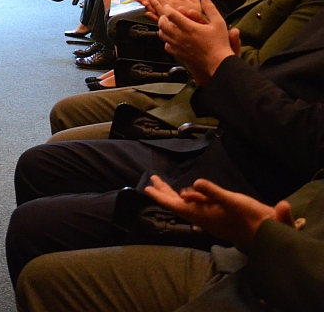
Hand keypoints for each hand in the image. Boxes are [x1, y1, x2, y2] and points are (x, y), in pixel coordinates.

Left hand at [145, 176, 289, 248]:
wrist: (269, 236)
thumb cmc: (251, 218)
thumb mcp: (232, 201)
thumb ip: (213, 192)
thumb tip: (195, 183)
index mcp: (202, 215)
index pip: (175, 205)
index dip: (161, 197)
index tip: (147, 189)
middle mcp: (203, 219)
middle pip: (177, 205)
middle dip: (164, 192)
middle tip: (152, 179)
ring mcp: (210, 220)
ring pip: (186, 206)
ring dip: (174, 194)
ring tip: (164, 184)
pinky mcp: (218, 219)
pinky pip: (196, 207)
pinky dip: (189, 198)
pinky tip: (189, 195)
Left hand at [156, 0, 238, 83]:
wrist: (218, 63)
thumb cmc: (219, 43)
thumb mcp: (219, 23)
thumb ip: (210, 9)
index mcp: (189, 27)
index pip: (170, 14)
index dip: (167, 8)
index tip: (169, 6)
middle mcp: (180, 36)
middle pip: (162, 23)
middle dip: (163, 17)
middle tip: (167, 15)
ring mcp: (177, 46)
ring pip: (162, 34)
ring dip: (163, 28)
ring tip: (169, 25)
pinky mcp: (178, 54)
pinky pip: (166, 45)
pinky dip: (167, 40)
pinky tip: (173, 37)